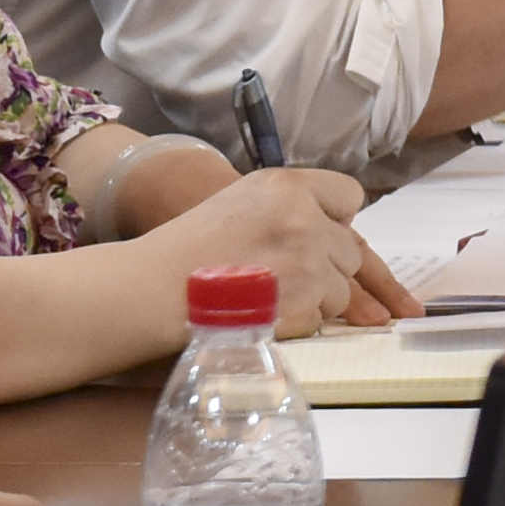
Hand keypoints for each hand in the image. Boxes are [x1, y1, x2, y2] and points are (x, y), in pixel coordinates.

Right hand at [152, 164, 386, 335]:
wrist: (153, 288)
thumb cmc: (191, 247)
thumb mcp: (244, 201)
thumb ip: (295, 206)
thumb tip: (343, 230)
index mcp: (288, 186)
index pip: (349, 196)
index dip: (335, 218)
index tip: (316, 234)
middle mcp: (304, 218)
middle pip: (350, 249)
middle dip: (326, 265)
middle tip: (281, 274)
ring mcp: (307, 261)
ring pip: (342, 288)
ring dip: (315, 297)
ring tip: (268, 295)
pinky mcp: (303, 301)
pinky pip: (323, 316)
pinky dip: (301, 320)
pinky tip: (266, 313)